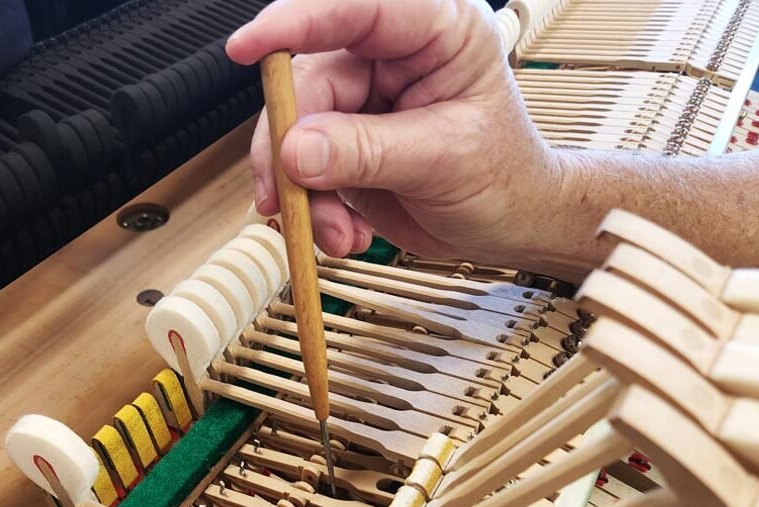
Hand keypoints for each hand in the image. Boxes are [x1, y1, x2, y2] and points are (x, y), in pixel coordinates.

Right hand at [226, 0, 560, 262]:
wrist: (509, 227)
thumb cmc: (504, 178)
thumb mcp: (444, 160)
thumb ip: (368, 150)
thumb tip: (296, 150)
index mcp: (434, 30)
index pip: (357, 9)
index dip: (296, 22)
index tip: (249, 47)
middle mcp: (390, 58)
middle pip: (308, 83)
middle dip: (293, 149)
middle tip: (293, 196)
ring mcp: (363, 102)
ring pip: (295, 133)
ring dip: (304, 194)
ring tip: (337, 233)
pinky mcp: (344, 144)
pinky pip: (301, 169)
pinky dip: (312, 209)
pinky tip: (343, 232)